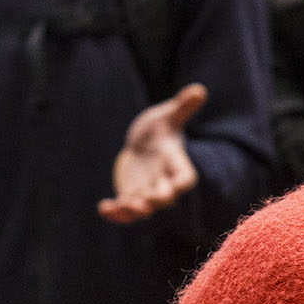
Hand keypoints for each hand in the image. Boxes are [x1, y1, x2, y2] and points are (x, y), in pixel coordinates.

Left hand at [102, 83, 206, 221]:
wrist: (143, 144)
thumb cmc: (159, 129)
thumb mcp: (168, 116)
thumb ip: (182, 106)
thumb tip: (199, 90)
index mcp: (176, 165)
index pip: (185, 179)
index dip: (181, 184)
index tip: (175, 187)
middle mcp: (164, 183)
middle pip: (164, 198)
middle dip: (156, 200)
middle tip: (146, 201)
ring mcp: (147, 193)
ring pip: (144, 209)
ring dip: (133, 211)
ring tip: (120, 207)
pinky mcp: (130, 197)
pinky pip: (125, 211)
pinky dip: (115, 213)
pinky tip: (103, 208)